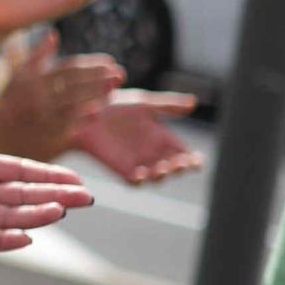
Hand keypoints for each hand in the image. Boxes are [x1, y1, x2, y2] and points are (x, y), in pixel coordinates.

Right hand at [0, 34, 122, 160]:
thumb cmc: (9, 101)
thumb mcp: (18, 76)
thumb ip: (37, 56)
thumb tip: (54, 34)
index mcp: (33, 79)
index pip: (69, 68)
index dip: (92, 64)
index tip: (111, 61)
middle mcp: (38, 96)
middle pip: (76, 84)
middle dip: (100, 77)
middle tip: (120, 73)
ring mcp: (43, 116)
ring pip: (76, 103)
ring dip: (98, 95)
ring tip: (115, 87)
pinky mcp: (45, 134)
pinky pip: (71, 124)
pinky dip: (85, 117)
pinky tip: (98, 111)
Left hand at [0, 85, 94, 248]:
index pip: (18, 171)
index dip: (47, 175)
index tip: (78, 178)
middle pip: (21, 195)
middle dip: (53, 195)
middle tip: (87, 197)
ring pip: (6, 217)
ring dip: (33, 215)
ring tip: (61, 211)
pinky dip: (1, 239)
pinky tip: (26, 236)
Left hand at [70, 90, 202, 183]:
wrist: (86, 112)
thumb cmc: (115, 105)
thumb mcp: (144, 103)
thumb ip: (168, 105)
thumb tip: (194, 103)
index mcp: (162, 137)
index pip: (183, 152)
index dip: (193, 159)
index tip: (197, 159)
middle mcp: (152, 152)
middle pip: (174, 167)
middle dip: (181, 168)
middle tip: (181, 163)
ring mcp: (137, 161)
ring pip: (157, 176)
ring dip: (163, 175)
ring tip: (163, 167)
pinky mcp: (120, 168)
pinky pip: (133, 181)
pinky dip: (140, 180)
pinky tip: (141, 174)